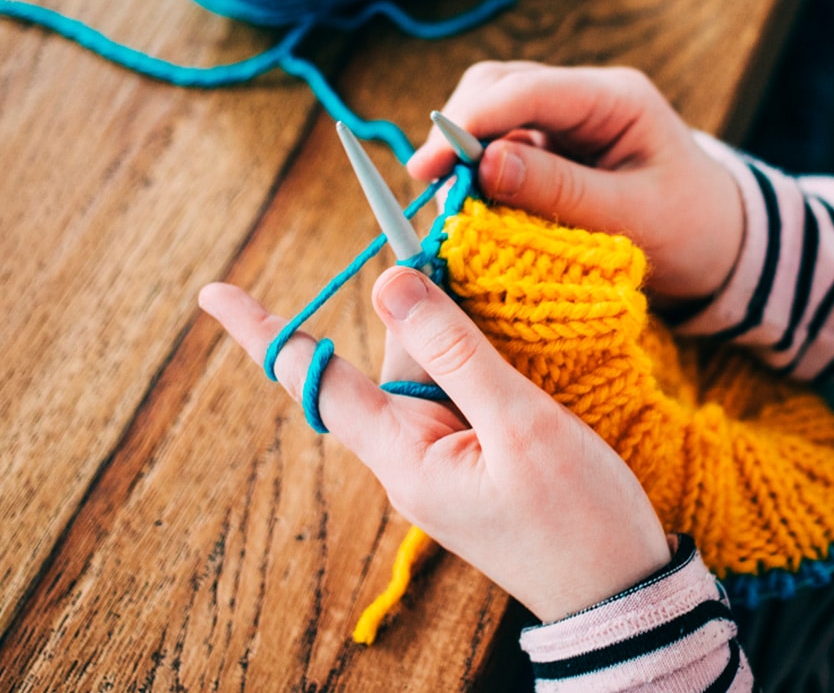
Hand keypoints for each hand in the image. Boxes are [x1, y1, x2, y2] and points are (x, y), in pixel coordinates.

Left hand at [199, 269, 670, 622]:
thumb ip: (455, 351)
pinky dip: (473, 355)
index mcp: (403, 455)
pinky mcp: (472, 459)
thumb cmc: (578, 521)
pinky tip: (506, 332)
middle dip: (415, 303)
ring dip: (454, 327)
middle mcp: (409, 455)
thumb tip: (390, 280)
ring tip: (496, 295)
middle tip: (445, 239)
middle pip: (388, 358)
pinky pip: (456, 392)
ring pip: (428, 370)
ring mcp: (441, 459)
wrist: (621, 594)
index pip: (316, 381)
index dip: (265, 331)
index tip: (213, 292)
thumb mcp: (520, 425)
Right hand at [408, 61, 744, 302]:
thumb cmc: (688, 232)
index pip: (527, 90)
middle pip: (498, 86)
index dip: (470, 124)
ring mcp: (567, 119)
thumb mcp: (630, 218)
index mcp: (616, 99)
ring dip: (462, 151)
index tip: (429, 167)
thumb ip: (558, 191)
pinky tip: (467, 203)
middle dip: (457, 131)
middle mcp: (586, 97)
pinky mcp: (554, 148)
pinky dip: (476, 172)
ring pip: (492, 112)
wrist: (719, 248)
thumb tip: (483, 167)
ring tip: (445, 199)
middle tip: (430, 187)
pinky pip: (500, 145)